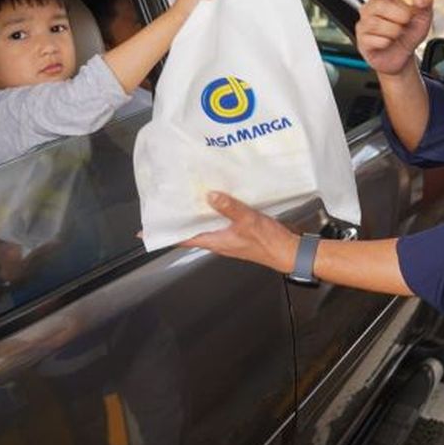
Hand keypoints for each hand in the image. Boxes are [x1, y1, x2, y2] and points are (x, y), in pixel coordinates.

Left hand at [178, 192, 298, 272]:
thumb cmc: (270, 244)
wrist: (290, 251)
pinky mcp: (241, 230)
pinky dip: (220, 208)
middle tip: (173, 201)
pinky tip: (222, 196)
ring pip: (210, 223)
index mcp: (217, 242)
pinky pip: (225, 219)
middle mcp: (220, 240)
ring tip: (193, 194)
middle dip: (185, 217)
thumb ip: (229, 207)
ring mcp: (230, 236)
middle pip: (195, 229)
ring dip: (203, 211)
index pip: (186, 239)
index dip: (169, 233)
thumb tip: (210, 196)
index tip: (153, 228)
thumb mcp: (248, 221)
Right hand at [356, 0, 433, 75]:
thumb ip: (425, 1)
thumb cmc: (409, 32)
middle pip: (378, 6)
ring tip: (397, 34)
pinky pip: (373, 40)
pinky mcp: (362, 42)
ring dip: (393, 31)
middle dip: (397, 15)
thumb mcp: (423, 15)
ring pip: (376, 24)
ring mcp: (364, 25)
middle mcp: (371, 10)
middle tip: (405, 21)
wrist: (404, 56)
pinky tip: (388, 43)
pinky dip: (386, 43)